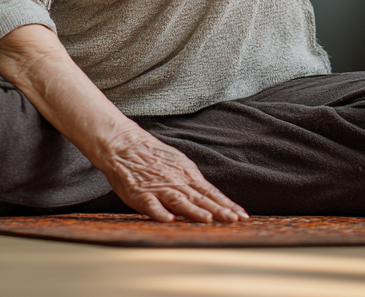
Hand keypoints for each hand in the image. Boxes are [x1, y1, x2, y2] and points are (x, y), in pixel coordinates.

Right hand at [96, 124, 248, 223]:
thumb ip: (191, 182)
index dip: (226, 204)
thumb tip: (210, 199)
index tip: (242, 215)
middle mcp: (175, 182)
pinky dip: (160, 213)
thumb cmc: (151, 155)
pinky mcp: (139, 194)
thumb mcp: (177, 163)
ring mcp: (158, 188)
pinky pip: (151, 205)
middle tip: (234, 220)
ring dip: (194, 211)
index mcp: (185, 174)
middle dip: (218, 210)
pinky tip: (169, 220)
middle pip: (199, 198)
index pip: (210, 192)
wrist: (122, 144)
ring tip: (208, 220)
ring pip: (179, 201)